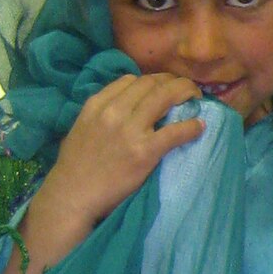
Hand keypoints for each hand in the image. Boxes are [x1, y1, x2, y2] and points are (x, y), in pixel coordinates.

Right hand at [0, 74, 202, 273]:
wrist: (73, 194)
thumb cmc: (76, 165)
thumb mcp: (82, 126)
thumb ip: (102, 112)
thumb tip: (125, 104)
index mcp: (97, 104)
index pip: (130, 80)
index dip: (152, 80)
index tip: (164, 86)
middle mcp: (113, 111)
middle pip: (150, 84)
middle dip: (172, 82)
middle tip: (186, 88)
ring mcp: (129, 130)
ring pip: (164, 98)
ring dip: (185, 92)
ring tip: (196, 97)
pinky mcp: (144, 151)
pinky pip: (174, 132)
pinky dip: (191, 127)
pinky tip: (200, 126)